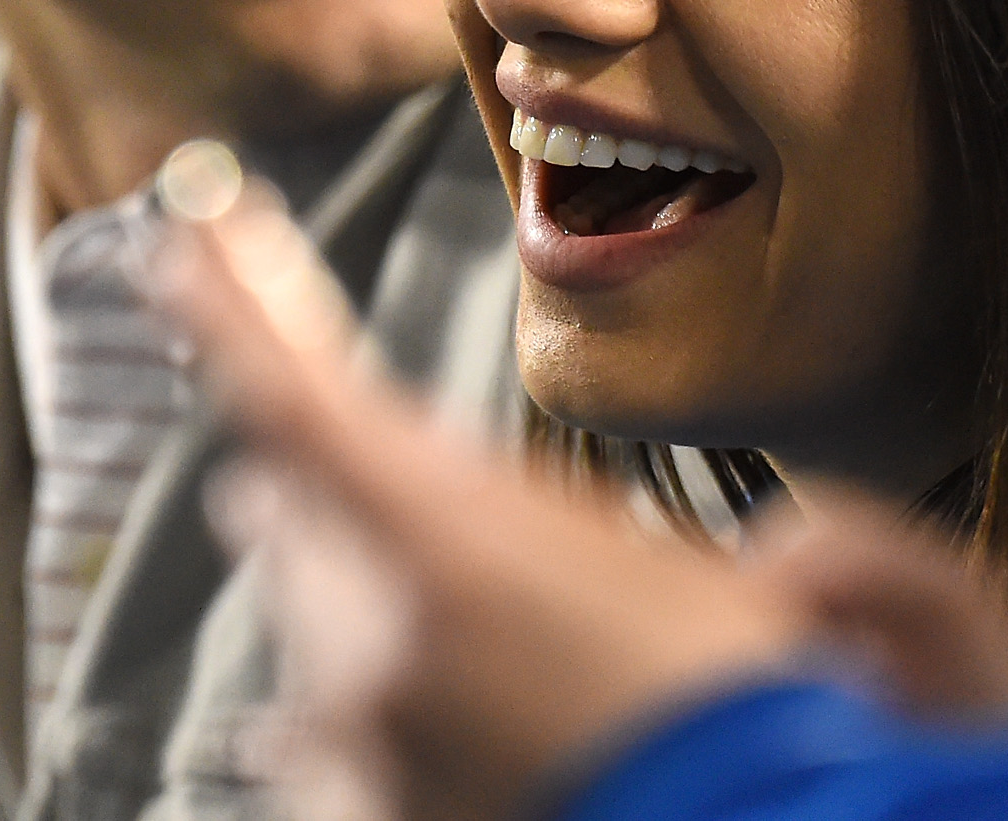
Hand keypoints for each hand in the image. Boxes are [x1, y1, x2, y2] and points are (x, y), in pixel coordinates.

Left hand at [146, 182, 1007, 820]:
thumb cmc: (819, 761)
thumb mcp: (825, 608)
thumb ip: (765, 538)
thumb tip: (779, 568)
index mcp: (455, 564)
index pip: (294, 396)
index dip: (230, 306)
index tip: (182, 240)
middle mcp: (367, 671)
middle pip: (293, 515)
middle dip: (345, 492)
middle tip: (451, 515)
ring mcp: (350, 776)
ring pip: (319, 653)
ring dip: (385, 633)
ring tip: (530, 677)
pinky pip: (339, 764)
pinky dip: (393, 745)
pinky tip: (511, 758)